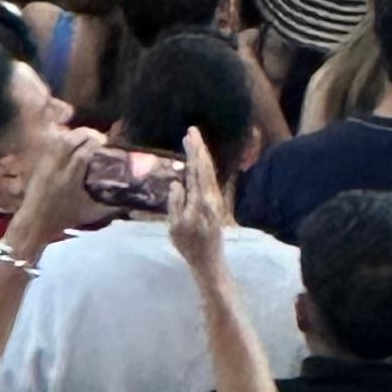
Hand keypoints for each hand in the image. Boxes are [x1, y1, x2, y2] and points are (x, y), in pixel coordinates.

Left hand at [7, 120, 100, 258]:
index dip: (95, 143)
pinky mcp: (40, 161)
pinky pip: (54, 143)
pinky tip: (74, 142)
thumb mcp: (91, 213)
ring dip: (76, 134)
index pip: (83, 153)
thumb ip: (111, 207)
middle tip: (99, 138)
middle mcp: (57, 167)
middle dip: (87, 134)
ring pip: (61, 139)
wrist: (35, 221)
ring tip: (88, 137)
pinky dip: (66, 139)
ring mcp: (46, 162)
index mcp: (70, 179)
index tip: (106, 143)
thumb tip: (131, 202)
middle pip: (71, 140)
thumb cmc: (65, 218)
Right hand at [165, 122, 233, 284]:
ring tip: (194, 142)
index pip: (197, 170)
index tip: (189, 135)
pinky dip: (204, 167)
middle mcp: (211, 197)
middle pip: (205, 167)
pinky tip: (199, 162)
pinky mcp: (216, 203)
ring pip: (209, 172)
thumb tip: (177, 184)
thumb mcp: (175, 227)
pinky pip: (210, 180)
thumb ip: (175, 204)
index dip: (194, 152)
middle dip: (199, 148)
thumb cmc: (188, 246)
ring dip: (202, 156)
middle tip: (192, 130)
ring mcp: (216, 200)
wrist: (209, 261)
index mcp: (200, 201)